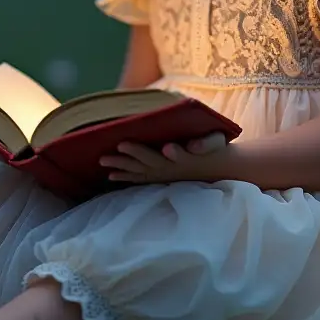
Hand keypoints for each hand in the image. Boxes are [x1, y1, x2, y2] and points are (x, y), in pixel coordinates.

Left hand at [100, 130, 230, 183]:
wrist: (216, 167)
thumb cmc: (214, 149)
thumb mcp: (216, 141)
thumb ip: (206, 143)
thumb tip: (193, 146)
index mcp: (186, 157)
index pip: (177, 154)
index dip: (171, 153)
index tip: (166, 148)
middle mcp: (173, 168)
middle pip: (152, 162)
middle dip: (135, 155)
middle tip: (117, 148)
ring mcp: (164, 174)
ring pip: (141, 171)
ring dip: (122, 167)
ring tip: (104, 161)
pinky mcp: (159, 177)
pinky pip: (140, 178)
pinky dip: (126, 176)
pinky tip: (111, 176)